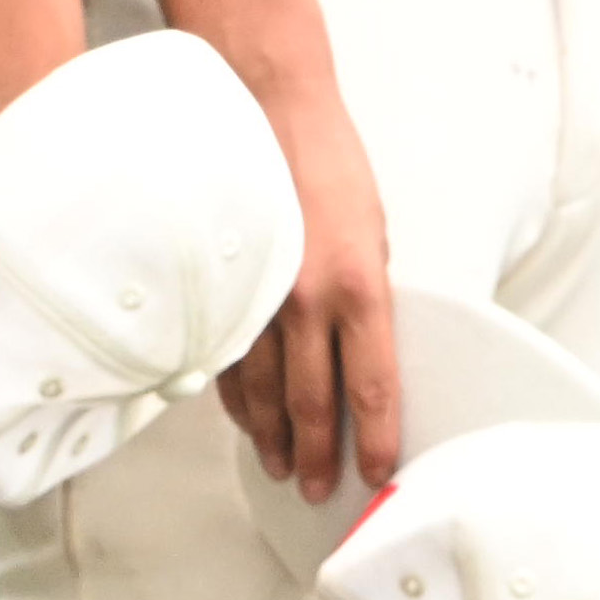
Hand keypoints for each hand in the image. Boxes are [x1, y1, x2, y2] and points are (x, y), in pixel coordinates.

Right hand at [219, 72, 398, 502]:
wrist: (267, 108)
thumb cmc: (328, 162)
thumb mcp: (374, 231)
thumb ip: (368, 294)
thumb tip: (362, 348)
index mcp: (360, 288)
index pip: (372, 388)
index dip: (375, 441)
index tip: (377, 472)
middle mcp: (307, 302)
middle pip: (313, 404)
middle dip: (318, 456)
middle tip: (318, 491)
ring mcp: (258, 298)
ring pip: (261, 392)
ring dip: (272, 436)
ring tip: (279, 465)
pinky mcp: (223, 288)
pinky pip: (225, 360)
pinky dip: (236, 397)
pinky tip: (244, 417)